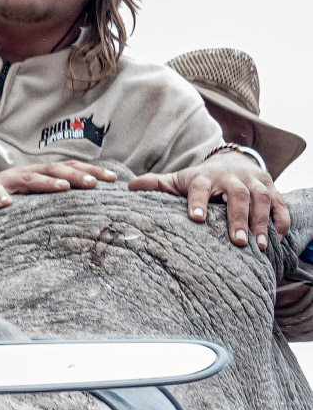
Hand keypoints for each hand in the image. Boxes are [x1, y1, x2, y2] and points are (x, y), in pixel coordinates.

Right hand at [0, 160, 117, 218]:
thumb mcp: (27, 205)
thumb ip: (48, 205)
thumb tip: (80, 214)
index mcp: (37, 177)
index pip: (69, 170)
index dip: (91, 172)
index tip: (114, 180)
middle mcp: (24, 174)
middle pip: (55, 169)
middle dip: (77, 175)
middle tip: (97, 184)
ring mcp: (4, 182)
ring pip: (29, 178)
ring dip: (47, 182)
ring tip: (64, 188)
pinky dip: (1, 197)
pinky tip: (8, 205)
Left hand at [129, 155, 289, 251]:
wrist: (230, 163)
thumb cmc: (199, 180)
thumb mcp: (177, 181)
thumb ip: (155, 185)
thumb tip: (128, 187)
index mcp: (204, 177)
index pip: (200, 187)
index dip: (197, 201)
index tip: (195, 219)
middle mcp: (231, 177)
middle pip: (238, 194)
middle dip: (238, 218)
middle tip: (236, 242)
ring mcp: (253, 181)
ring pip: (262, 198)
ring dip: (261, 222)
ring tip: (260, 246)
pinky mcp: (270, 187)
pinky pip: (280, 204)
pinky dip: (280, 220)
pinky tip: (277, 240)